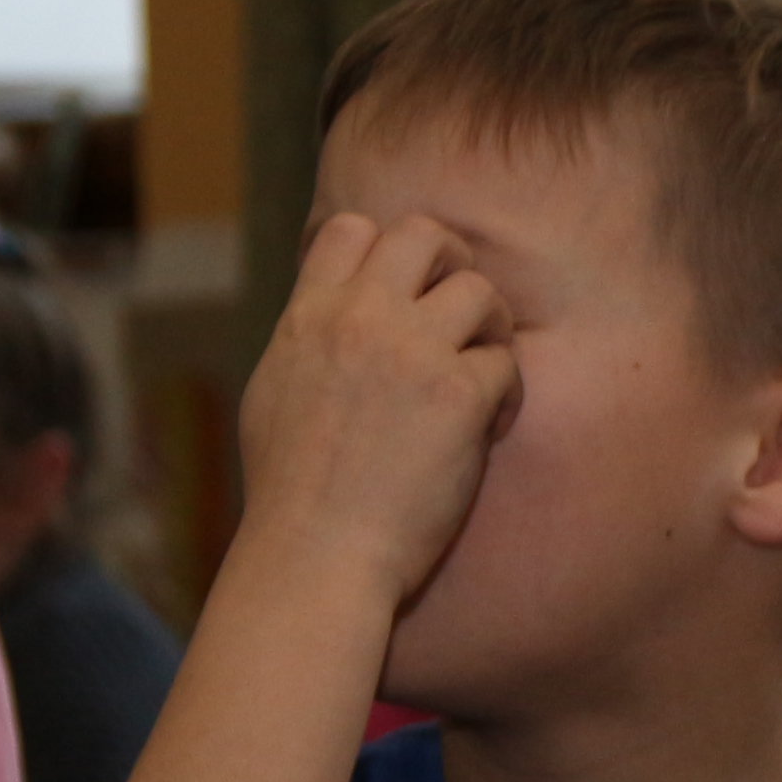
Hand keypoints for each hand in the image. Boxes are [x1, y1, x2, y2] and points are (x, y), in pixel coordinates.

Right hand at [233, 209, 522, 615]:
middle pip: (425, 235)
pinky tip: (491, 426)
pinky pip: (505, 362)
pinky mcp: (457, 396)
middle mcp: (359, 319)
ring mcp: (411, 353)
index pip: (352, 229)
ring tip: (483, 374)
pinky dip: (507, 392)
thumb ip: (308, 342)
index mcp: (309, 317)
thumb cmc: (291, 494)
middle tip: (461, 317)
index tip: (404, 292)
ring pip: (479, 290)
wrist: (316, 553)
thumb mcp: (275, 393)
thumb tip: (327, 317)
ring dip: (491, 327)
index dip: (387, 249)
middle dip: (453, 266)